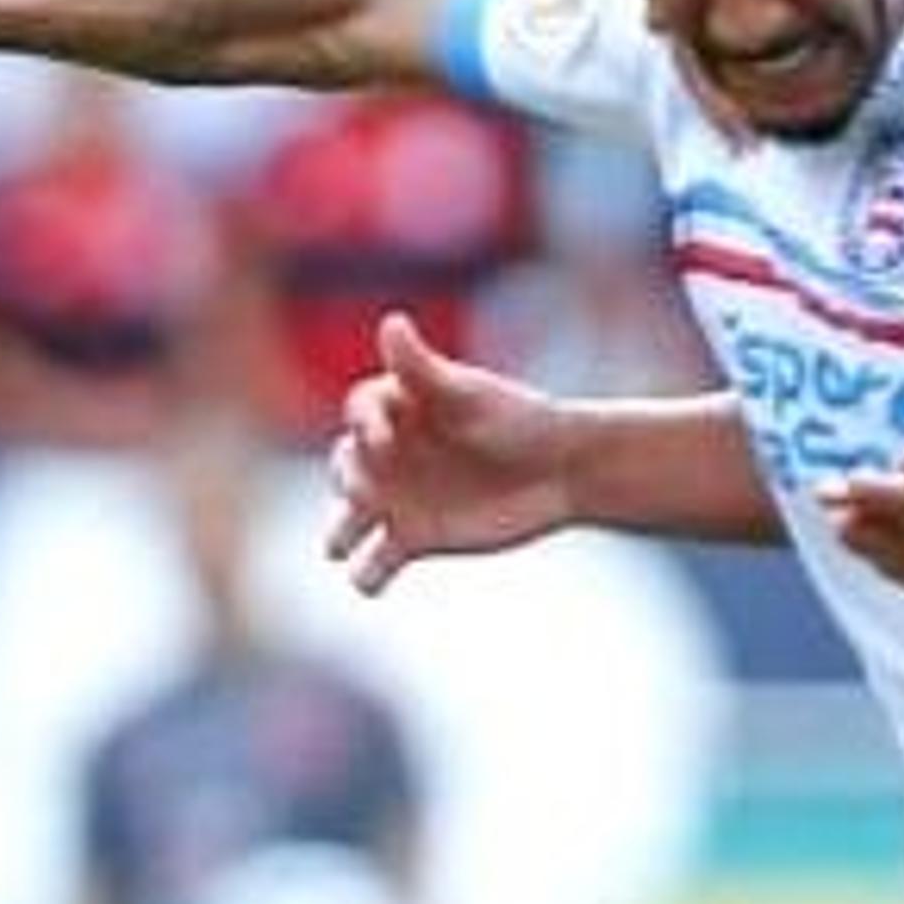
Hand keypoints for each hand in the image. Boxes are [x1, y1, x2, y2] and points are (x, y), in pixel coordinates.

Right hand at [326, 313, 580, 593]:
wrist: (563, 469)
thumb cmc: (520, 420)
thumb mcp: (471, 394)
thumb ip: (423, 367)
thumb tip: (391, 322)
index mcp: (398, 409)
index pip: (360, 413)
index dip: (365, 425)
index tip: (383, 440)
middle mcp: (390, 453)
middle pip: (345, 466)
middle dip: (349, 479)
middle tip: (368, 493)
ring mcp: (398, 498)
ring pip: (347, 520)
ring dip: (340, 533)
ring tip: (341, 546)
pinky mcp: (414, 539)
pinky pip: (376, 563)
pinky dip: (367, 576)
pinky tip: (370, 581)